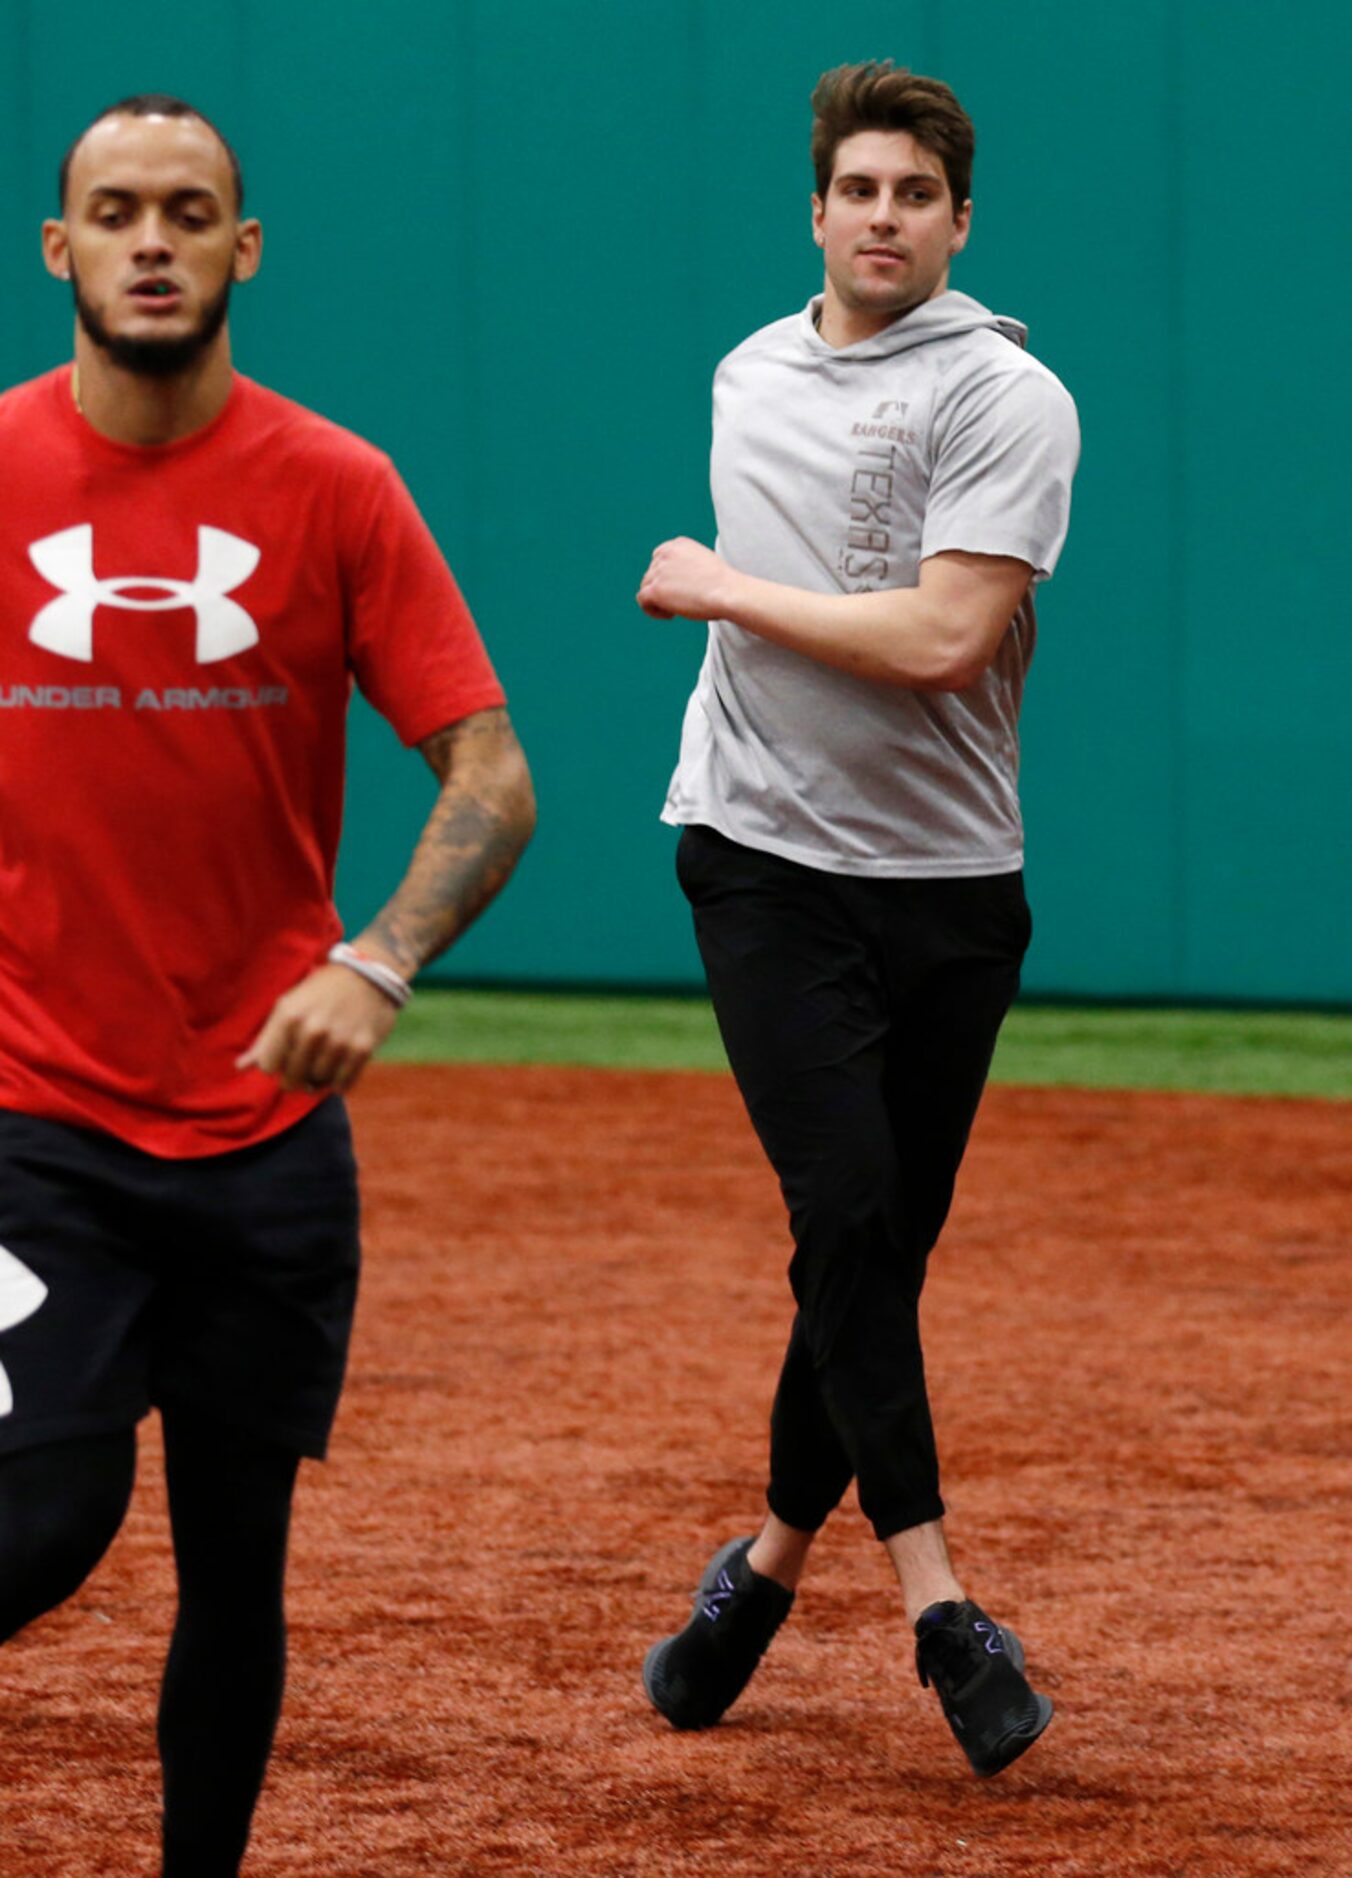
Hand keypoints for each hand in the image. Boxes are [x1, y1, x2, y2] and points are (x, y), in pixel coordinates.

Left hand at [236, 964, 399, 1094]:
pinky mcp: (362, 1049)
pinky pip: (342, 1084)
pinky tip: (339, 1065)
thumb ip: (265, 1039)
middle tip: (304, 1064)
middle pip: (291, 1079)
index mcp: (289, 1016)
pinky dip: (338, 1082)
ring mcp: (339, 1041)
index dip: (275, 1065)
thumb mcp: (288, 1006)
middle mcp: (313, 1030)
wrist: (369, 976)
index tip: (285, 1056)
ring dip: (318, 1078)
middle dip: (294, 1077)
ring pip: (317, 1083)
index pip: (268, 1066)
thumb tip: (240, 1067)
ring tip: (324, 1060)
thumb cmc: (321, 991)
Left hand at [637, 537, 734, 620]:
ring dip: (658, 600)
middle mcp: (665, 553)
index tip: (679, 588)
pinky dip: (653, 610)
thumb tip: (676, 583)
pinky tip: (671, 615)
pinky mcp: (655, 589)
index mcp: (678, 544)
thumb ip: (687, 567)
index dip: (666, 576)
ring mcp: (658, 571)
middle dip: (663, 588)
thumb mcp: (705, 564)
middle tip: (681, 602)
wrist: (727, 592)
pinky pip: (642, 600)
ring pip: (646, 587)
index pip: (659, 558)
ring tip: (676, 610)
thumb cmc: (724, 584)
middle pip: (652, 574)